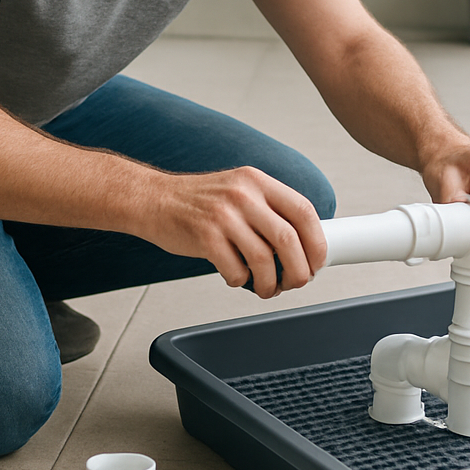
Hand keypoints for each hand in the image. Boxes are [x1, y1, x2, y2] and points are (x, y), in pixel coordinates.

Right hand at [139, 166, 326, 298]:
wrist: (152, 200)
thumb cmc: (198, 201)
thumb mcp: (239, 190)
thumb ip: (268, 210)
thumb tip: (303, 245)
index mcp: (257, 181)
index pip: (304, 211)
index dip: (317, 243)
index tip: (317, 262)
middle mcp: (243, 194)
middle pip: (289, 240)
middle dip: (299, 271)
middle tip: (296, 282)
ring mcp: (224, 215)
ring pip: (264, 261)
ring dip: (270, 283)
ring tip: (265, 288)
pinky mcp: (205, 237)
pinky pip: (235, 271)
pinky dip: (240, 281)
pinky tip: (234, 276)